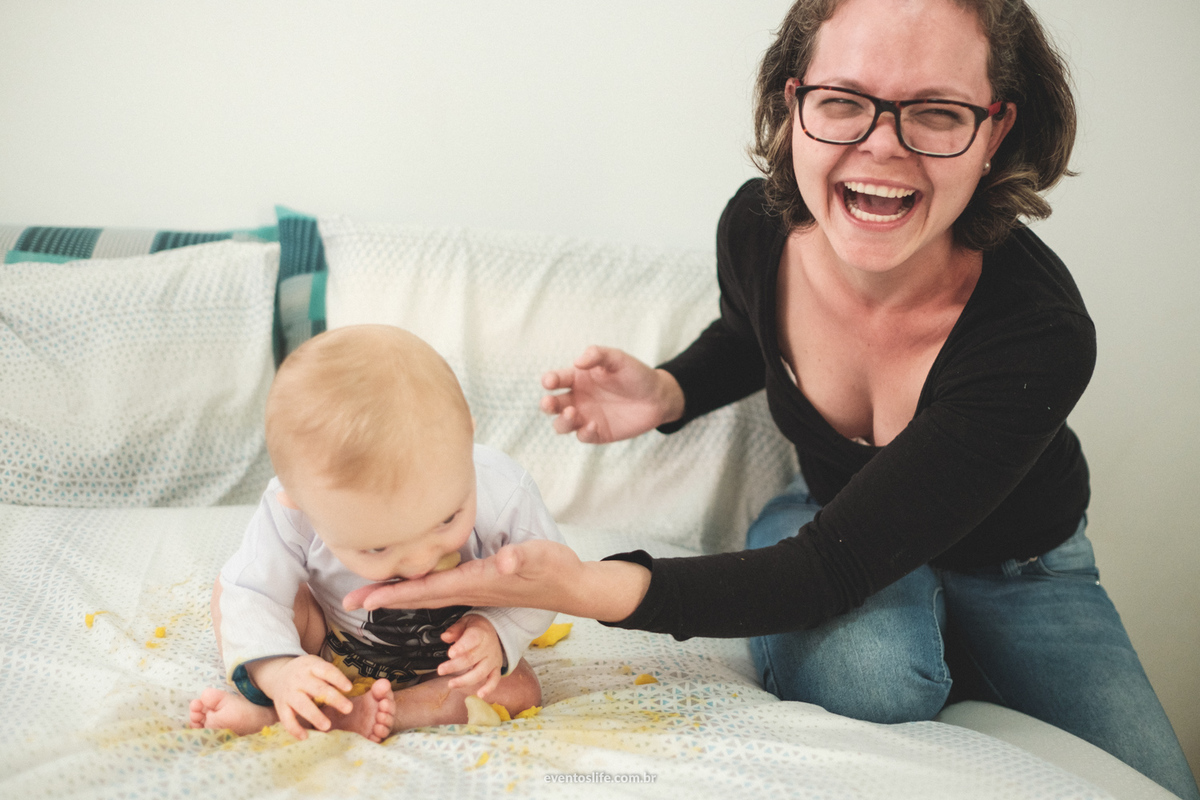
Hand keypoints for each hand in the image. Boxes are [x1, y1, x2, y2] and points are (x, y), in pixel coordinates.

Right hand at [247, 654, 353, 739]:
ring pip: (302, 705)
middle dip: (334, 699)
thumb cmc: (306, 673)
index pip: (326, 671)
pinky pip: (286, 719)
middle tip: (348, 709)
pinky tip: (305, 737)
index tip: (349, 688)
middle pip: (318, 689)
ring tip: (327, 726)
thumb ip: (330, 676)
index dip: (338, 679)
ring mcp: (289, 692)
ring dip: (315, 716)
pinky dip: (295, 729)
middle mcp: (299, 678)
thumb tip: (350, 691)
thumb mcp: (317, 666)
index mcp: (311, 666)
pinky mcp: (280, 706)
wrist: (278, 674)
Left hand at [342, 539, 650, 622]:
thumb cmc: (554, 568)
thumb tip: (507, 561)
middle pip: (418, 595)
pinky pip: (439, 589)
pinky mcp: (478, 582)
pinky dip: (416, 587)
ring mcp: (472, 588)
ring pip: (426, 593)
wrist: (570, 585)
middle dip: (384, 597)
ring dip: (396, 593)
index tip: (363, 598)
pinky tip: (406, 582)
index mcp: (474, 582)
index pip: (426, 589)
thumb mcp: (541, 558)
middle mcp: (468, 589)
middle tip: (348, 599)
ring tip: (368, 593)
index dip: (393, 593)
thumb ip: (523, 559)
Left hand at [438, 614, 503, 698]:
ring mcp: (492, 660)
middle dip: (455, 666)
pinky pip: (494, 680)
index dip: (461, 647)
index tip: (450, 653)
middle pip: (471, 659)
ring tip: (451, 684)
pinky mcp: (496, 668)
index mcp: (480, 634)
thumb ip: (455, 629)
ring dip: (465, 680)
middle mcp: (488, 648)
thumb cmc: (477, 628)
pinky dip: (489, 688)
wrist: (495, 631)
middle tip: (440, 670)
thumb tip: (445, 637)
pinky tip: (479, 694)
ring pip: (480, 672)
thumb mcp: (466, 622)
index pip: (472, 640)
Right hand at [540, 345, 684, 442]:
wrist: (658, 397)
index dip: (549, 380)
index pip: (556, 380)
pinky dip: (584, 432)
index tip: (550, 382)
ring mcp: (586, 417)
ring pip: (562, 424)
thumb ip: (598, 355)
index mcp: (578, 378)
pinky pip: (583, 436)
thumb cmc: (636, 374)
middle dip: (547, 404)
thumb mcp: (618, 358)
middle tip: (549, 402)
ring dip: (562, 421)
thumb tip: (577, 362)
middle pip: (552, 405)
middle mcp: (578, 398)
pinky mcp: (598, 433)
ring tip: (572, 412)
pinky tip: (593, 424)